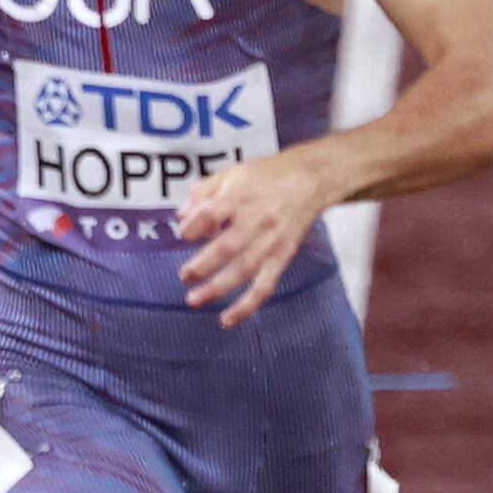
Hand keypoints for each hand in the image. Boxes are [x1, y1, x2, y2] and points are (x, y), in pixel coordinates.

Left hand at [175, 146, 338, 323]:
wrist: (311, 181)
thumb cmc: (269, 176)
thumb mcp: (233, 173)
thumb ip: (204, 192)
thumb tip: (181, 216)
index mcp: (240, 197)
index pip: (211, 215)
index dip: (193, 227)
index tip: (184, 234)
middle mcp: (256, 221)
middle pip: (226, 247)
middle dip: (202, 265)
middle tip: (185, 277)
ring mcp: (270, 242)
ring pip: (243, 271)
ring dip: (217, 289)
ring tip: (194, 300)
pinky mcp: (282, 257)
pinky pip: (264, 286)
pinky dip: (246, 306)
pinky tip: (227, 319)